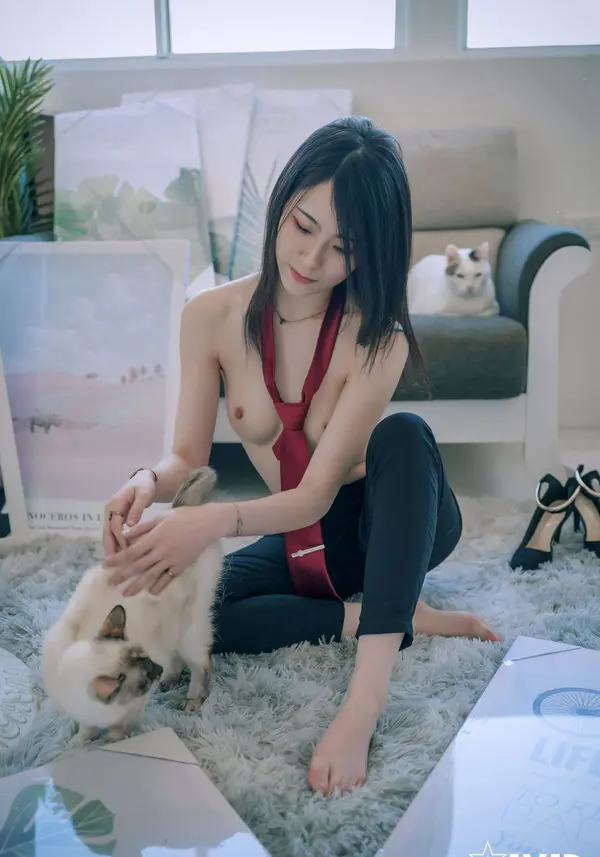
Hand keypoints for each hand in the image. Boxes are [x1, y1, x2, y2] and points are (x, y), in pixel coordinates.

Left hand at [102, 504, 225, 595]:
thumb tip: (125, 535)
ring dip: (137, 586)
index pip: (131, 552)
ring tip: (126, 594)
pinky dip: (159, 586)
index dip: (117, 559)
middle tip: (110, 583)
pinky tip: (151, 592)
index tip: (105, 565)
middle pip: (138, 566)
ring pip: (151, 575)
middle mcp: (161, 551)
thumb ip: (143, 527)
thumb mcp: (161, 517)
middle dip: (123, 575)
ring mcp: (171, 560)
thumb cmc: (183, 516)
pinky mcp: (181, 565)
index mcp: (154, 537)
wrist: (208, 523)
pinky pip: (168, 578)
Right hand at [103, 471, 156, 554]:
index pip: (115, 525)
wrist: (143, 480)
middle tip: (115, 562)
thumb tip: (130, 525)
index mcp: (114, 504)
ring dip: (112, 546)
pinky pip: (113, 532)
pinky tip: (121, 553)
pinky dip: (116, 542)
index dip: (120, 538)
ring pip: (109, 533)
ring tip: (117, 561)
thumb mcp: (144, 494)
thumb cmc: (145, 486)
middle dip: (110, 546)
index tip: (127, 550)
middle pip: (107, 531)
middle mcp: (109, 510)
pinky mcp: (115, 518)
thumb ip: (137, 508)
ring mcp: (111, 515)